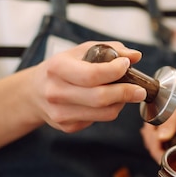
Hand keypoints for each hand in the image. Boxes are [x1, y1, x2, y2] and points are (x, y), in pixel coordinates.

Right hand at [29, 41, 146, 132]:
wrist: (35, 92)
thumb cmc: (62, 68)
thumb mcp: (81, 51)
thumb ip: (111, 50)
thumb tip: (135, 56)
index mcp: (57, 68)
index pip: (91, 74)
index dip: (114, 71)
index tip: (126, 65)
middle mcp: (56, 92)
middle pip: (99, 97)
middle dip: (126, 93)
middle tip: (140, 90)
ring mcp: (60, 112)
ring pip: (103, 113)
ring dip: (120, 103)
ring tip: (124, 94)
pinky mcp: (67, 126)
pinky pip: (97, 120)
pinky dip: (108, 110)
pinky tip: (105, 101)